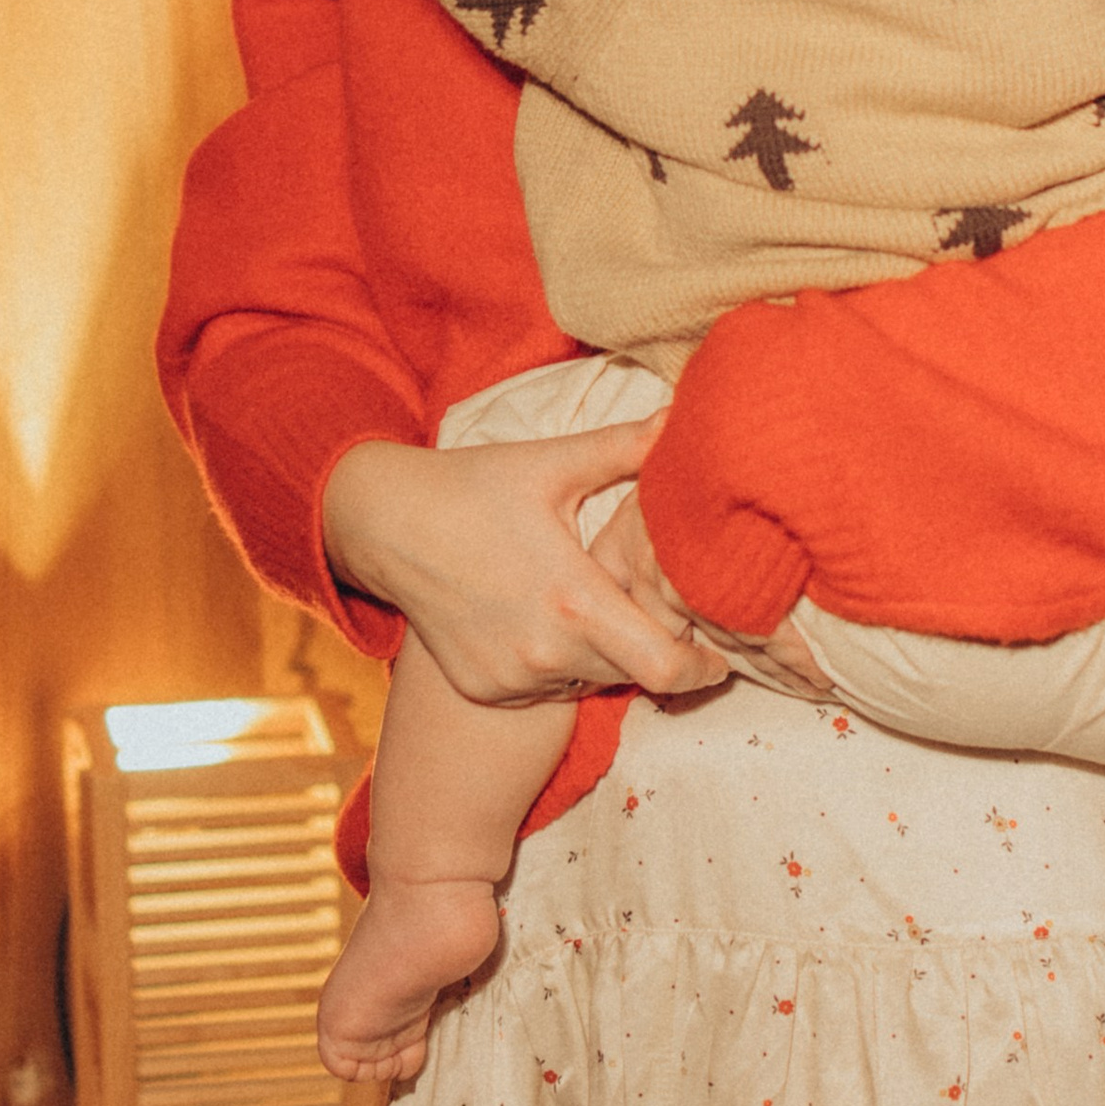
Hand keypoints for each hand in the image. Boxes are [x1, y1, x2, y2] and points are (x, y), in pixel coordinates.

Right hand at [322, 420, 725, 702]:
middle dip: (655, 651)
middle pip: (632, 676)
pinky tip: (542, 619)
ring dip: (605, 656)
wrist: (386, 523)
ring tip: (591, 607)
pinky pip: (545, 689)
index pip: (665, 665)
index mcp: (574, 597)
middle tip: (655, 615)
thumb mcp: (552, 463)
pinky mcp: (484, 687)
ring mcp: (510, 676)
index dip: (701, 668)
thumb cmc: (474, 486)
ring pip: (589, 681)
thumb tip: (683, 417)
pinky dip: (558, 663)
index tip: (719, 657)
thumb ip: (626, 449)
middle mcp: (544, 650)